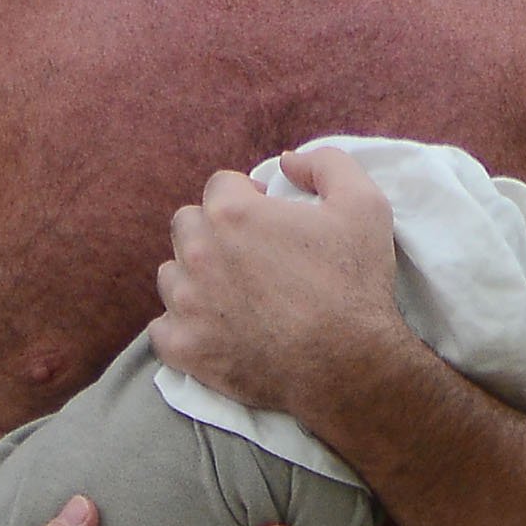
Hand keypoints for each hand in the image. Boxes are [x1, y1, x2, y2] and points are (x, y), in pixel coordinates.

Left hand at [150, 150, 429, 455]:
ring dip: (195, 277)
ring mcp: (186, 304)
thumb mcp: (363, 204)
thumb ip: (326, 164)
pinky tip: (212, 328)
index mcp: (230, 213)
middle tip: (252, 256)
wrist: (348, 364)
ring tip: (234, 293)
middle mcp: (197, 253)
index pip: (220, 186)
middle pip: (188, 224)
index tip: (270, 221)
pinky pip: (162, 328)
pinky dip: (182, 327)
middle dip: (214, 231)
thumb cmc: (354, 283)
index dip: (248, 198)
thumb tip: (288, 160)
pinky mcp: (184, 348)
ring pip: (172, 274)